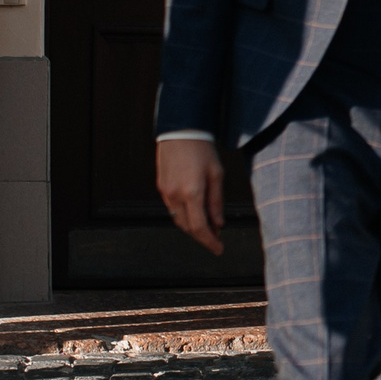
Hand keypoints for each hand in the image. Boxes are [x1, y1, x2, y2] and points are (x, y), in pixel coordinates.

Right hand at [155, 138, 226, 253]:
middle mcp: (175, 195)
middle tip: (217, 237)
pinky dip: (184, 215)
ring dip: (193, 226)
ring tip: (209, 225)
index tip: (219, 249)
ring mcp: (166, 192)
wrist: (180, 130)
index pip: (200, 228)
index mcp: (192, 193)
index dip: (210, 242)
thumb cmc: (202, 149)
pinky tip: (195, 212)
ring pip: (179, 220)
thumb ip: (217, 202)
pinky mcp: (161, 187)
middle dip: (203, 236)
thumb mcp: (217, 174)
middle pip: (188, 227)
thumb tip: (219, 224)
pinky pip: (173, 209)